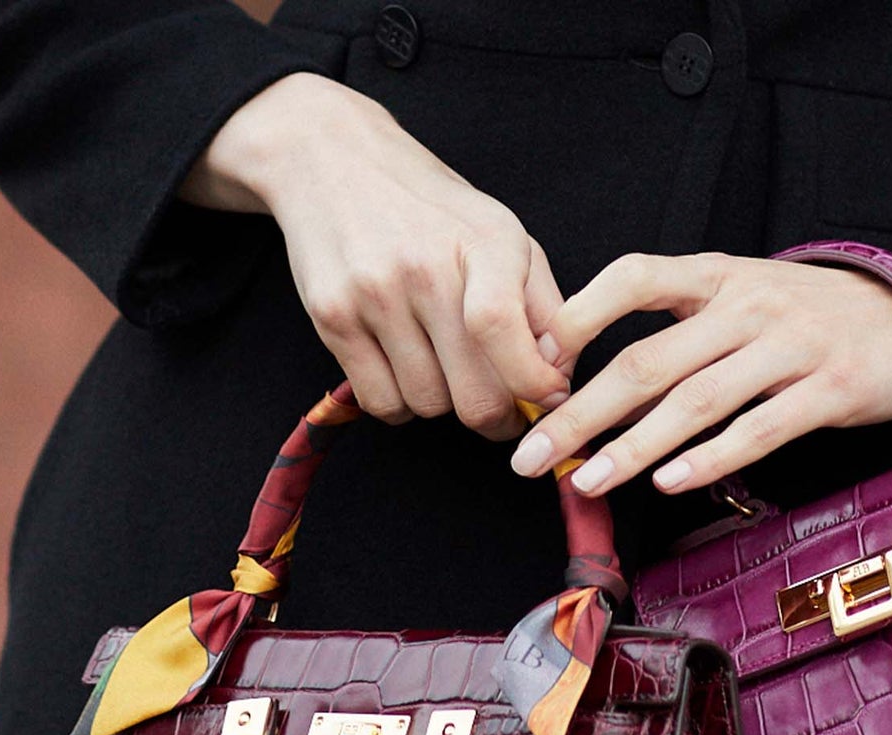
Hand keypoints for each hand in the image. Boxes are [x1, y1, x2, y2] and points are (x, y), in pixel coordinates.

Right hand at [182, 74, 567, 438]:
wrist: (334, 160)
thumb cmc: (431, 210)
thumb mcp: (500, 234)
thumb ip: (543, 307)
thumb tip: (560, 383)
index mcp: (484, 242)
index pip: (506, 333)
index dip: (533, 385)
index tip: (545, 398)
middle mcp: (426, 267)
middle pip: (473, 395)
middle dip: (495, 416)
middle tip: (498, 407)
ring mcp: (374, 294)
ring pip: (427, 405)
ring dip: (441, 402)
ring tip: (440, 366)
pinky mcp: (332, 317)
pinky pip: (380, 402)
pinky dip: (399, 403)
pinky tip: (403, 369)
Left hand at [509, 222, 891, 494]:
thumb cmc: (816, 315)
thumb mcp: (744, 297)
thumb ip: (678, 331)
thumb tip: (591, 387)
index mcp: (718, 275)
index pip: (632, 277)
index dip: (574, 319)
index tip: (529, 369)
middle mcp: (748, 303)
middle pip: (646, 360)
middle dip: (578, 413)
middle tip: (529, 456)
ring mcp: (791, 346)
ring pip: (694, 401)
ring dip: (631, 447)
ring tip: (585, 481)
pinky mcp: (830, 390)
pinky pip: (758, 428)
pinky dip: (709, 459)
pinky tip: (668, 484)